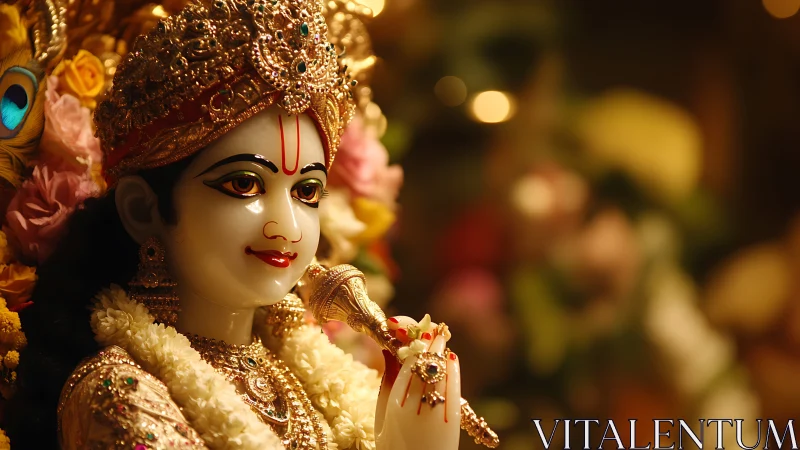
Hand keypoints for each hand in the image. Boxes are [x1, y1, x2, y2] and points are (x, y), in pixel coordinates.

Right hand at [375, 316, 460, 449]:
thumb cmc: (393, 446)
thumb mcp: (381, 418)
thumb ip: (387, 385)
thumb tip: (388, 353)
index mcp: (395, 406)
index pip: (406, 366)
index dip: (411, 346)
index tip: (412, 333)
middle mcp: (416, 407)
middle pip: (425, 366)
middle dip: (429, 344)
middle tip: (433, 329)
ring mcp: (436, 412)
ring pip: (441, 373)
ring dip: (442, 353)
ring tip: (442, 337)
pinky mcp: (452, 419)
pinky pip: (454, 388)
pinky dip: (453, 371)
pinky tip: (452, 359)